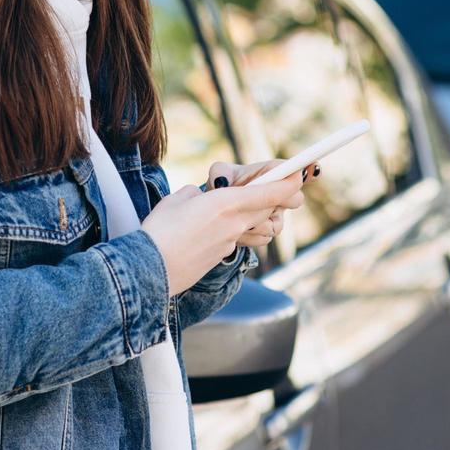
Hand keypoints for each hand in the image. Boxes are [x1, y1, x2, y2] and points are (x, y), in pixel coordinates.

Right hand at [141, 172, 304, 295]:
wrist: (149, 272)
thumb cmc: (158, 232)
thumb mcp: (176, 200)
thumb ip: (195, 195)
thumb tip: (199, 197)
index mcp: (224, 203)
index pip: (269, 193)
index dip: (288, 184)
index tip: (300, 176)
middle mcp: (233, 224)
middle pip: (269, 210)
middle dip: (279, 200)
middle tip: (285, 190)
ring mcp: (230, 243)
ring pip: (257, 226)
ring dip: (260, 217)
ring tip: (250, 209)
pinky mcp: (222, 256)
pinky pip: (240, 239)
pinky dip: (238, 231)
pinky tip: (220, 228)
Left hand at [205, 158, 318, 248]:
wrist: (220, 209)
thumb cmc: (223, 184)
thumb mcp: (218, 174)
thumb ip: (220, 172)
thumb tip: (224, 181)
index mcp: (271, 173)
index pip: (293, 170)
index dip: (304, 170)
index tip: (306, 172)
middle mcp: (279, 193)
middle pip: (295, 199)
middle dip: (281, 201)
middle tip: (265, 201)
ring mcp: (276, 214)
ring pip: (277, 223)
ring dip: (257, 222)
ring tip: (238, 217)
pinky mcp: (267, 232)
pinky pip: (266, 236)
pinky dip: (250, 234)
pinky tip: (237, 228)